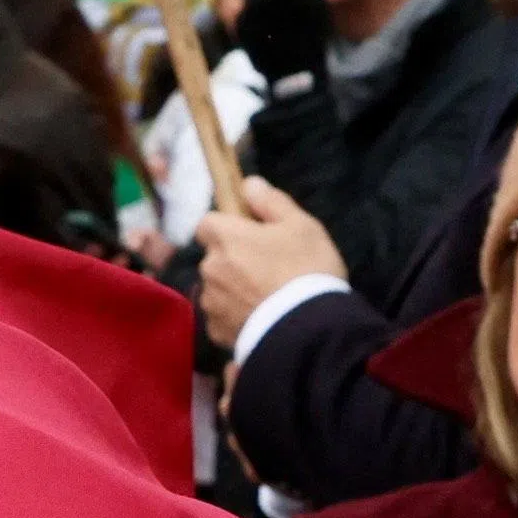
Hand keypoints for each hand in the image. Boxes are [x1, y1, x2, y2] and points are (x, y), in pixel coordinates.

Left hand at [194, 175, 347, 343]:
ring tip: (267, 299)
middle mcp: (209, 268)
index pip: (208, 223)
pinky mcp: (218, 332)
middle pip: (214, 257)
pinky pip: (222, 318)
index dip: (228, 226)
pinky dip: (236, 317)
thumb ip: (270, 201)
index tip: (250, 234)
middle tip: (268, 269)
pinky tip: (261, 319)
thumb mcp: (300, 225)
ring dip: (233, 289)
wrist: (310, 330)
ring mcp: (211, 303)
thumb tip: (248, 184)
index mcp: (225, 237)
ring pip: (217, 288)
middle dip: (233, 260)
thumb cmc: (307, 269)